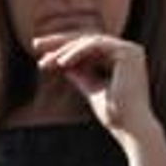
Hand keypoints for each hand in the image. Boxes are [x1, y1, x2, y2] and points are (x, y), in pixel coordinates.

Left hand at [33, 32, 154, 136]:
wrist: (130, 126)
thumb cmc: (114, 113)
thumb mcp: (92, 89)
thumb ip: (81, 75)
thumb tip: (63, 64)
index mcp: (120, 60)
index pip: (87, 48)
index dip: (63, 50)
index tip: (41, 56)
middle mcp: (127, 52)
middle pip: (86, 40)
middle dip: (59, 42)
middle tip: (35, 44)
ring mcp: (130, 50)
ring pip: (89, 41)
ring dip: (64, 50)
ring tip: (46, 62)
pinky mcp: (128, 52)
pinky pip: (96, 45)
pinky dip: (77, 52)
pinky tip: (62, 62)